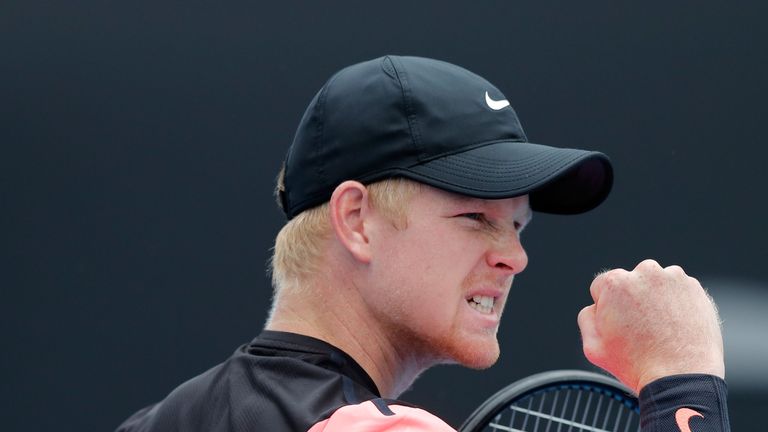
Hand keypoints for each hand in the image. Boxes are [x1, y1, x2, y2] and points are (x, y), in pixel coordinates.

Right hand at [577, 259, 723, 392]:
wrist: (682, 378)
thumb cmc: (636, 365)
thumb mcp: (592, 346)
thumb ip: (586, 317)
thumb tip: (595, 306)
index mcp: (615, 282)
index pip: (602, 286)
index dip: (607, 308)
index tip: (619, 325)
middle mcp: (645, 272)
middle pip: (630, 281)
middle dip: (632, 299)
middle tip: (641, 328)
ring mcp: (673, 278)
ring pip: (655, 284)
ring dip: (655, 298)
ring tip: (660, 328)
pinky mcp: (695, 288)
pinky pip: (679, 290)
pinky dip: (676, 303)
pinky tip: (676, 326)